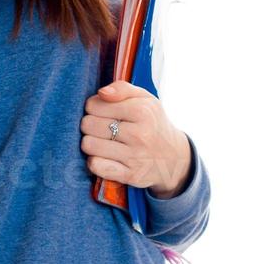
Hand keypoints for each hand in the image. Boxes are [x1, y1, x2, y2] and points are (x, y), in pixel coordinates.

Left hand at [81, 80, 190, 198]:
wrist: (175, 157)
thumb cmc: (152, 123)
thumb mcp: (145, 99)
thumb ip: (122, 88)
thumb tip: (101, 93)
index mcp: (142, 111)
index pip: (93, 105)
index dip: (93, 107)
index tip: (102, 112)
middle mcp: (139, 134)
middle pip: (88, 124)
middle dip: (90, 124)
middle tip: (101, 127)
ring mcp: (135, 156)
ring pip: (89, 145)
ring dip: (90, 143)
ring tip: (101, 141)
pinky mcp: (130, 175)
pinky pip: (96, 166)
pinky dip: (94, 161)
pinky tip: (103, 157)